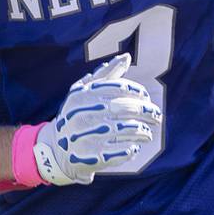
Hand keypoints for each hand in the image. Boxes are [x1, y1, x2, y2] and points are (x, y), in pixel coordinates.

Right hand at [32, 53, 161, 185]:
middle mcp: (82, 114)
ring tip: (149, 133)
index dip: (136, 91)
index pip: (118, 88)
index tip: (145, 97)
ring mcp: (86, 137)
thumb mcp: (83, 92)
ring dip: (143, 131)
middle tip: (157, 115)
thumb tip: (126, 57)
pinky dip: (131, 149)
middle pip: (125, 108)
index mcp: (82, 96)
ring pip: (126, 130)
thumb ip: (106, 75)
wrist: (56, 149)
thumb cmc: (76, 115)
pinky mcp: (92, 158)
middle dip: (146, 111)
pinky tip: (134, 147)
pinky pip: (120, 151)